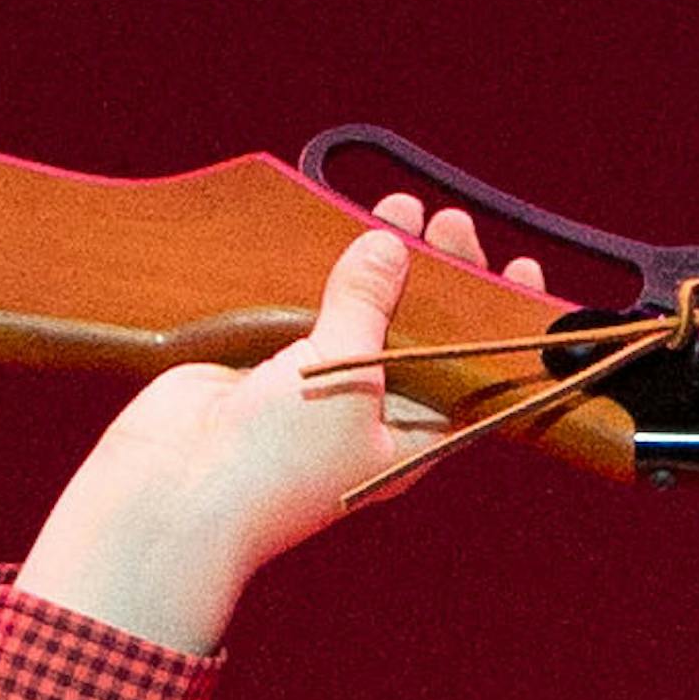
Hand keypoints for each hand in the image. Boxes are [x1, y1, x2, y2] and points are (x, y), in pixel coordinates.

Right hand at [15, 197, 547, 656]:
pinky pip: (312, 309)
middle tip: (452, 223)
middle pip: (423, 336)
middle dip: (440, 278)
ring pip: (365, 316)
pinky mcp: (274, 365)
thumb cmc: (276, 463)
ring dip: (383, 264)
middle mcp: (375, 415)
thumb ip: (369, 305)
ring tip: (402, 209)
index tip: (521, 271)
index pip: (472, 375)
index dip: (497, 324)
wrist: (177, 491)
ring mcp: (323, 389)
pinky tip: (343, 225)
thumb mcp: (344, 377)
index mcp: (411, 441)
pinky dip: (327, 271)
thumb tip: (395, 241)